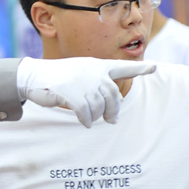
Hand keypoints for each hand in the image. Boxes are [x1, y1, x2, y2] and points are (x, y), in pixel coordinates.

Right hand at [17, 57, 155, 127]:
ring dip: (97, 116)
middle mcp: (92, 71)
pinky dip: (86, 120)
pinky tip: (85, 122)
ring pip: (99, 106)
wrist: (34, 76)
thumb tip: (112, 110)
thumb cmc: (60, 78)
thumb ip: (98, 84)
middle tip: (112, 120)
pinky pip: (85, 112)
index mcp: (97, 66)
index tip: (155, 67)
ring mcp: (81, 81)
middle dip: (114, 111)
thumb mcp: (81, 73)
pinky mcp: (69, 92)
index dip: (139, 68)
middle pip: (113, 95)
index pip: (122, 67)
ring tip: (90, 118)